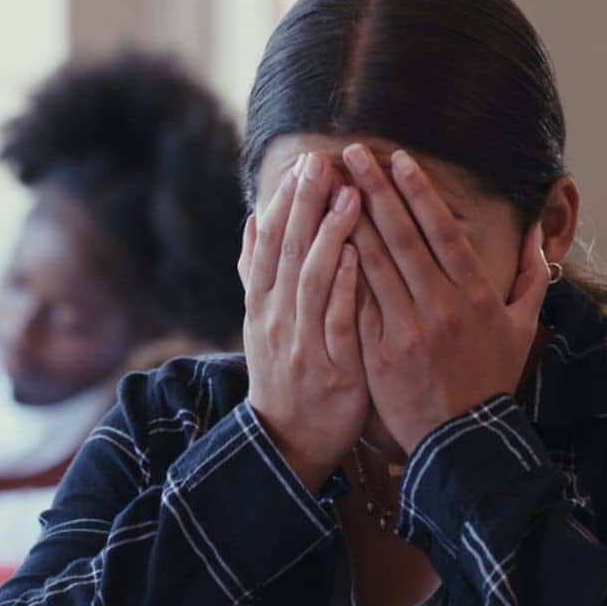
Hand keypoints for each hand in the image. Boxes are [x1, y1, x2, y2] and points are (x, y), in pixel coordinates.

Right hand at [240, 151, 367, 489]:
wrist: (289, 443)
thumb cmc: (286, 375)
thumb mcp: (263, 324)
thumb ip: (258, 275)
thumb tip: (249, 222)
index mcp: (262, 305)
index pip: (270, 243)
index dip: (286, 202)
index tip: (305, 163)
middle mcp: (276, 320)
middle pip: (288, 252)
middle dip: (306, 204)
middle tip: (323, 162)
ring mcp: (301, 344)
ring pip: (311, 281)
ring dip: (328, 235)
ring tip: (349, 196)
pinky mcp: (330, 369)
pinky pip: (335, 322)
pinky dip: (343, 287)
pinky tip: (356, 256)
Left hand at [344, 145, 544, 454]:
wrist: (464, 440)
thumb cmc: (492, 381)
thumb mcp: (523, 328)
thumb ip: (532, 278)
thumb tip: (539, 235)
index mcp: (475, 294)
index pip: (442, 230)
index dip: (418, 192)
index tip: (398, 159)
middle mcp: (441, 306)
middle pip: (402, 236)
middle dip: (375, 190)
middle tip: (350, 154)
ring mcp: (407, 329)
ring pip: (373, 263)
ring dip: (349, 220)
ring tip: (327, 187)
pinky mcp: (379, 353)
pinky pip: (356, 303)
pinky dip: (339, 270)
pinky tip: (321, 241)